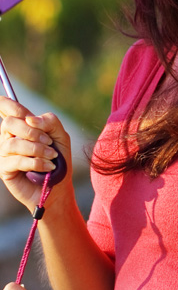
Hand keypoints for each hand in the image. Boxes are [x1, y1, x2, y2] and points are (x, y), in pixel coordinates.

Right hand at [0, 97, 72, 211]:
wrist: (59, 185)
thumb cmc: (59, 159)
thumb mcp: (61, 136)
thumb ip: (50, 122)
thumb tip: (30, 118)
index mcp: (22, 126)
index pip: (7, 108)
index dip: (7, 104)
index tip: (14, 107)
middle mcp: (9, 137)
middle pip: (9, 123)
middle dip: (32, 132)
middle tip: (49, 142)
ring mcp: (4, 153)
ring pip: (13, 143)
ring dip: (38, 150)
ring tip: (52, 157)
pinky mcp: (4, 169)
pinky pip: (17, 160)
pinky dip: (36, 163)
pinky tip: (47, 167)